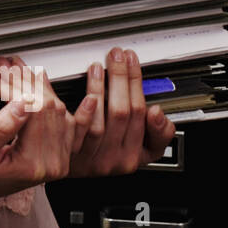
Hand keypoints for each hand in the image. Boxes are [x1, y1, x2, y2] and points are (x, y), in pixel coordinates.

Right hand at [0, 56, 74, 206]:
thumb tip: (21, 104)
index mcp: (34, 165)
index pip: (33, 112)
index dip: (14, 88)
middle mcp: (53, 164)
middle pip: (48, 108)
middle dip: (25, 82)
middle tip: (5, 65)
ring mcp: (58, 159)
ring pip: (59, 111)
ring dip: (40, 86)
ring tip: (20, 69)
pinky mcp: (56, 154)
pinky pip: (71, 127)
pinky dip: (70, 107)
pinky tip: (77, 94)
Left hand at [67, 48, 175, 177]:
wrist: (70, 172)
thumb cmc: (108, 155)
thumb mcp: (142, 150)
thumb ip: (157, 133)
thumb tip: (157, 112)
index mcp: (136, 155)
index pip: (140, 115)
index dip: (137, 86)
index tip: (133, 63)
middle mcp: (115, 158)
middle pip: (122, 112)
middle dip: (121, 78)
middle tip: (118, 55)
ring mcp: (92, 157)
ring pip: (100, 120)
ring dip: (101, 88)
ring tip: (100, 66)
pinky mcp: (71, 154)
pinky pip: (77, 128)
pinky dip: (81, 106)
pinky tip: (81, 91)